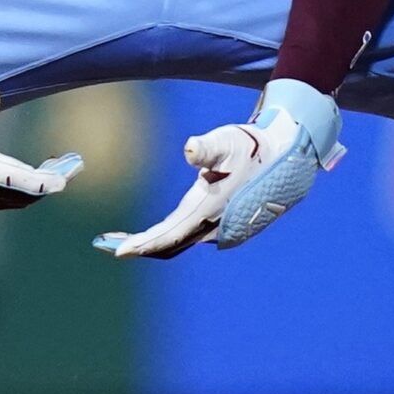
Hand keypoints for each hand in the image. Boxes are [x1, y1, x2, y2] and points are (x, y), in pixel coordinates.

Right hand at [0, 77, 83, 210]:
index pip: (8, 176)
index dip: (36, 181)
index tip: (62, 182)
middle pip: (19, 191)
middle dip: (49, 181)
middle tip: (75, 166)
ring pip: (18, 198)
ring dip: (42, 185)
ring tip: (64, 165)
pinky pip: (11, 199)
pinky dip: (30, 188)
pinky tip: (45, 172)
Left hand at [95, 80, 343, 258]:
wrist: (287, 156)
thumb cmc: (252, 146)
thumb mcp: (228, 141)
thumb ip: (207, 148)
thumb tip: (190, 149)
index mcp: (211, 210)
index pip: (169, 234)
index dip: (142, 244)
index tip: (117, 252)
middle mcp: (215, 227)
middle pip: (169, 245)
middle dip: (139, 246)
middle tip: (106, 245)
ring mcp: (221, 230)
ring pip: (180, 243)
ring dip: (154, 242)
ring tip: (123, 239)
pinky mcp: (225, 226)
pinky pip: (190, 238)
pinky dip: (169, 237)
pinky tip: (158, 231)